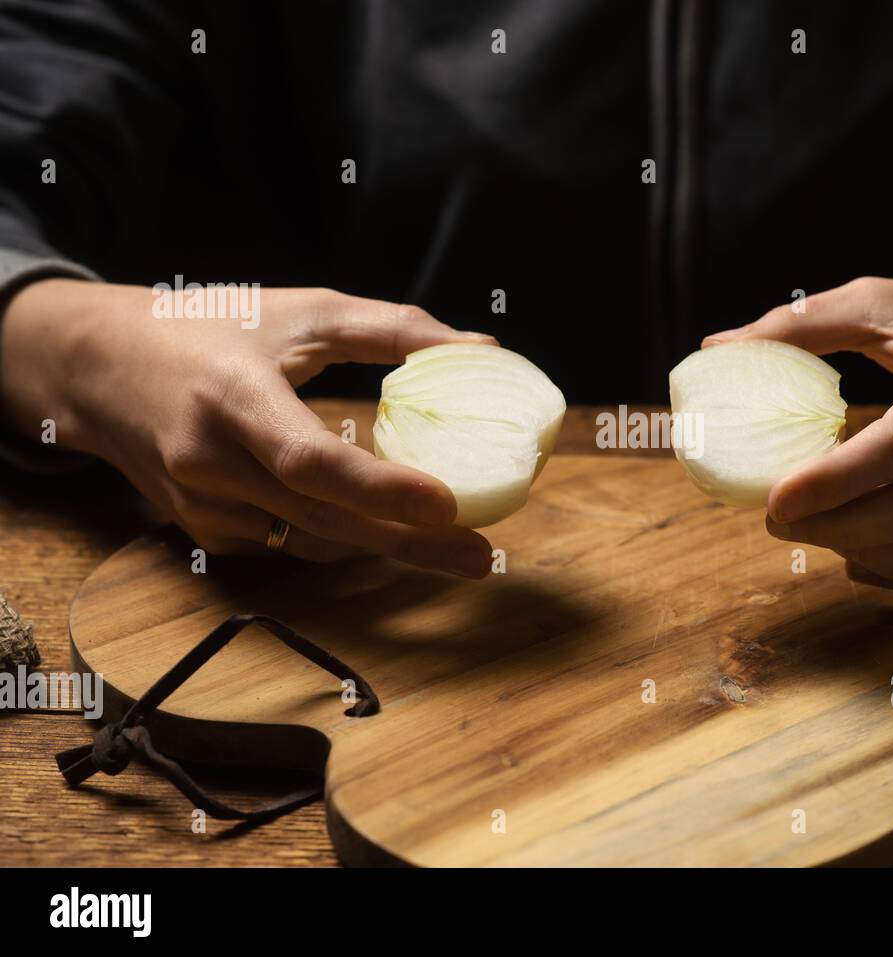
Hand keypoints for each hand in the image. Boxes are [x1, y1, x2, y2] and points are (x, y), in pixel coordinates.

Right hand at [0, 280, 497, 574]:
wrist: (98, 366)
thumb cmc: (209, 328)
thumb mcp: (300, 311)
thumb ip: (392, 329)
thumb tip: (482, 347)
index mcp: (234, 397)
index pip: (309, 459)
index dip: (378, 488)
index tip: (445, 504)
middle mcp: (211, 463)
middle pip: (322, 520)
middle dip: (409, 543)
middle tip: (481, 555)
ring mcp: (203, 506)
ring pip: (311, 543)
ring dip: (383, 548)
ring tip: (453, 546)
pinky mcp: (203, 530)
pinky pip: (288, 545)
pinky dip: (341, 540)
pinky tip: (384, 531)